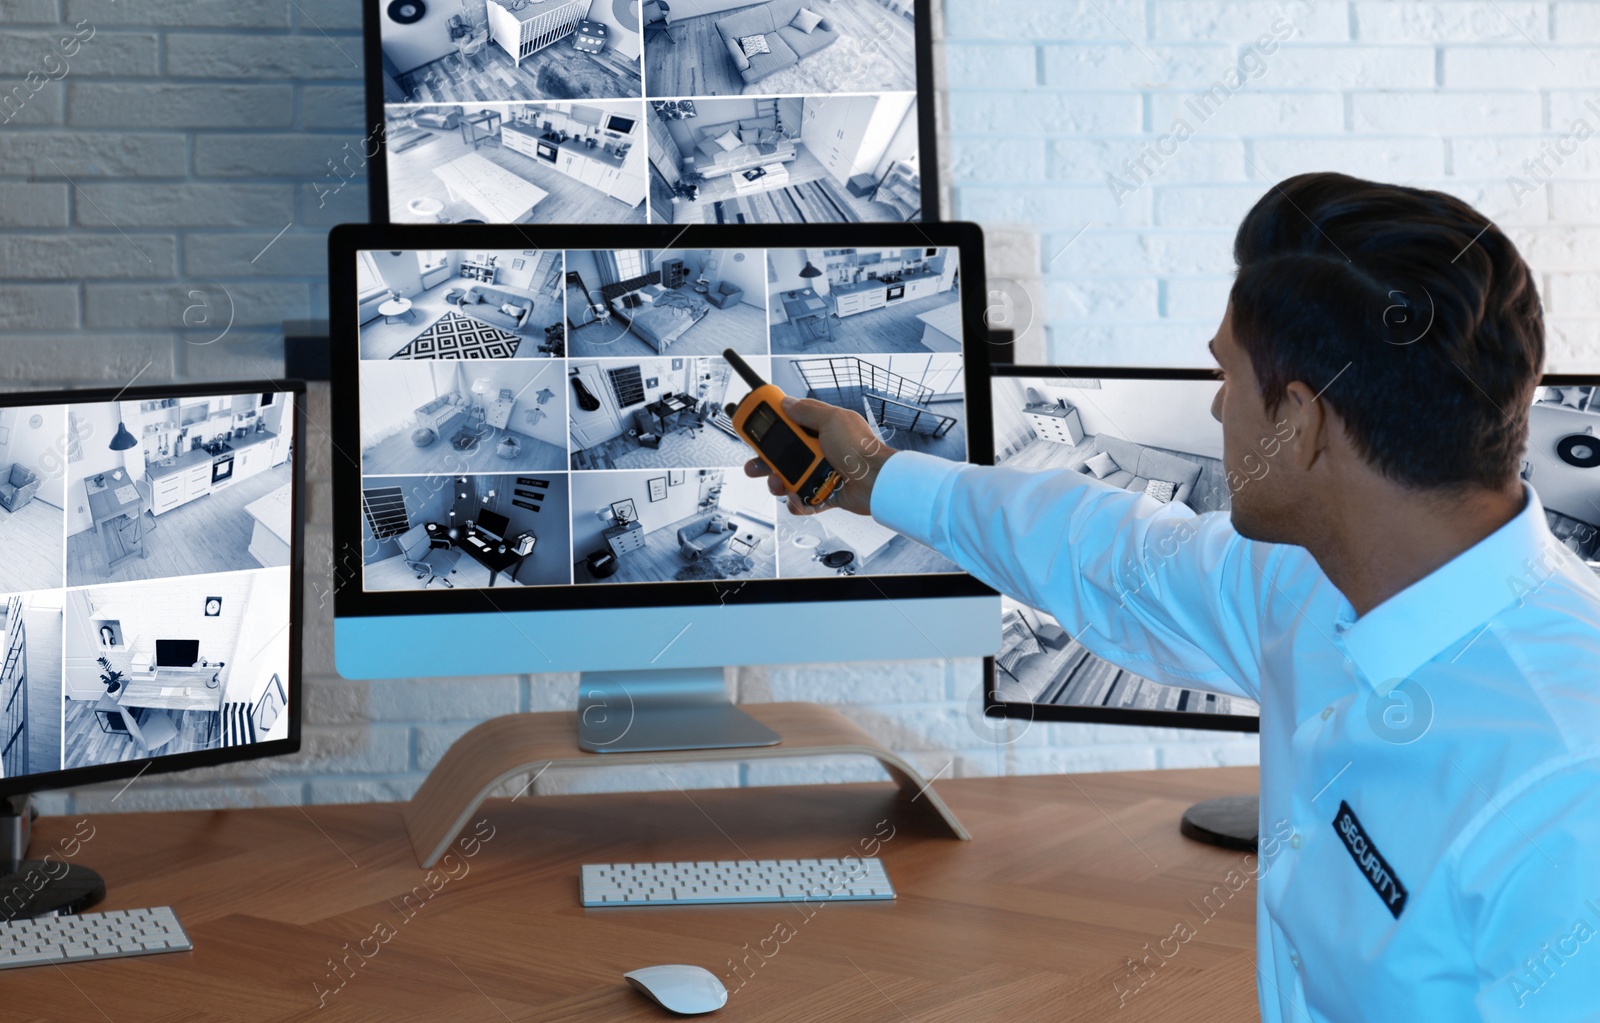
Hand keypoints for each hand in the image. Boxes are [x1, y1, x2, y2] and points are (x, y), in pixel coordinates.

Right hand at [743, 396, 895, 516]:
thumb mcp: (831, 420)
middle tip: (755, 466)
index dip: (769, 428)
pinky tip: (799, 498)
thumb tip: (787, 402)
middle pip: (781, 456)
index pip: (787, 426)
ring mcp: (819, 473)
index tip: (753, 430)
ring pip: (787, 480)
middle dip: (764, 462)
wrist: (875, 481)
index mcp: (818, 430)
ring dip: (779, 484)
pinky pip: (802, 500)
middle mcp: (817, 451)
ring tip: (780, 484)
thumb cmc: (859, 449)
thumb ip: (807, 411)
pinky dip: (798, 502)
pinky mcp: (823, 493)